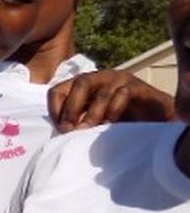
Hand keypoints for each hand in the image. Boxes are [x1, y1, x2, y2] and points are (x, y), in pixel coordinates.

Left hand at [48, 71, 175, 131]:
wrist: (157, 120)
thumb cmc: (121, 121)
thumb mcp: (93, 122)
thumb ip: (78, 123)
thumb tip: (61, 133)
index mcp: (84, 86)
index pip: (59, 89)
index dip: (55, 107)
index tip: (59, 129)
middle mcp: (102, 78)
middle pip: (81, 82)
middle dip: (72, 107)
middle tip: (70, 130)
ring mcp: (122, 80)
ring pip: (102, 91)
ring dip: (92, 114)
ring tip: (87, 131)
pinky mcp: (140, 88)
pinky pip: (123, 94)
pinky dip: (113, 110)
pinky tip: (111, 125)